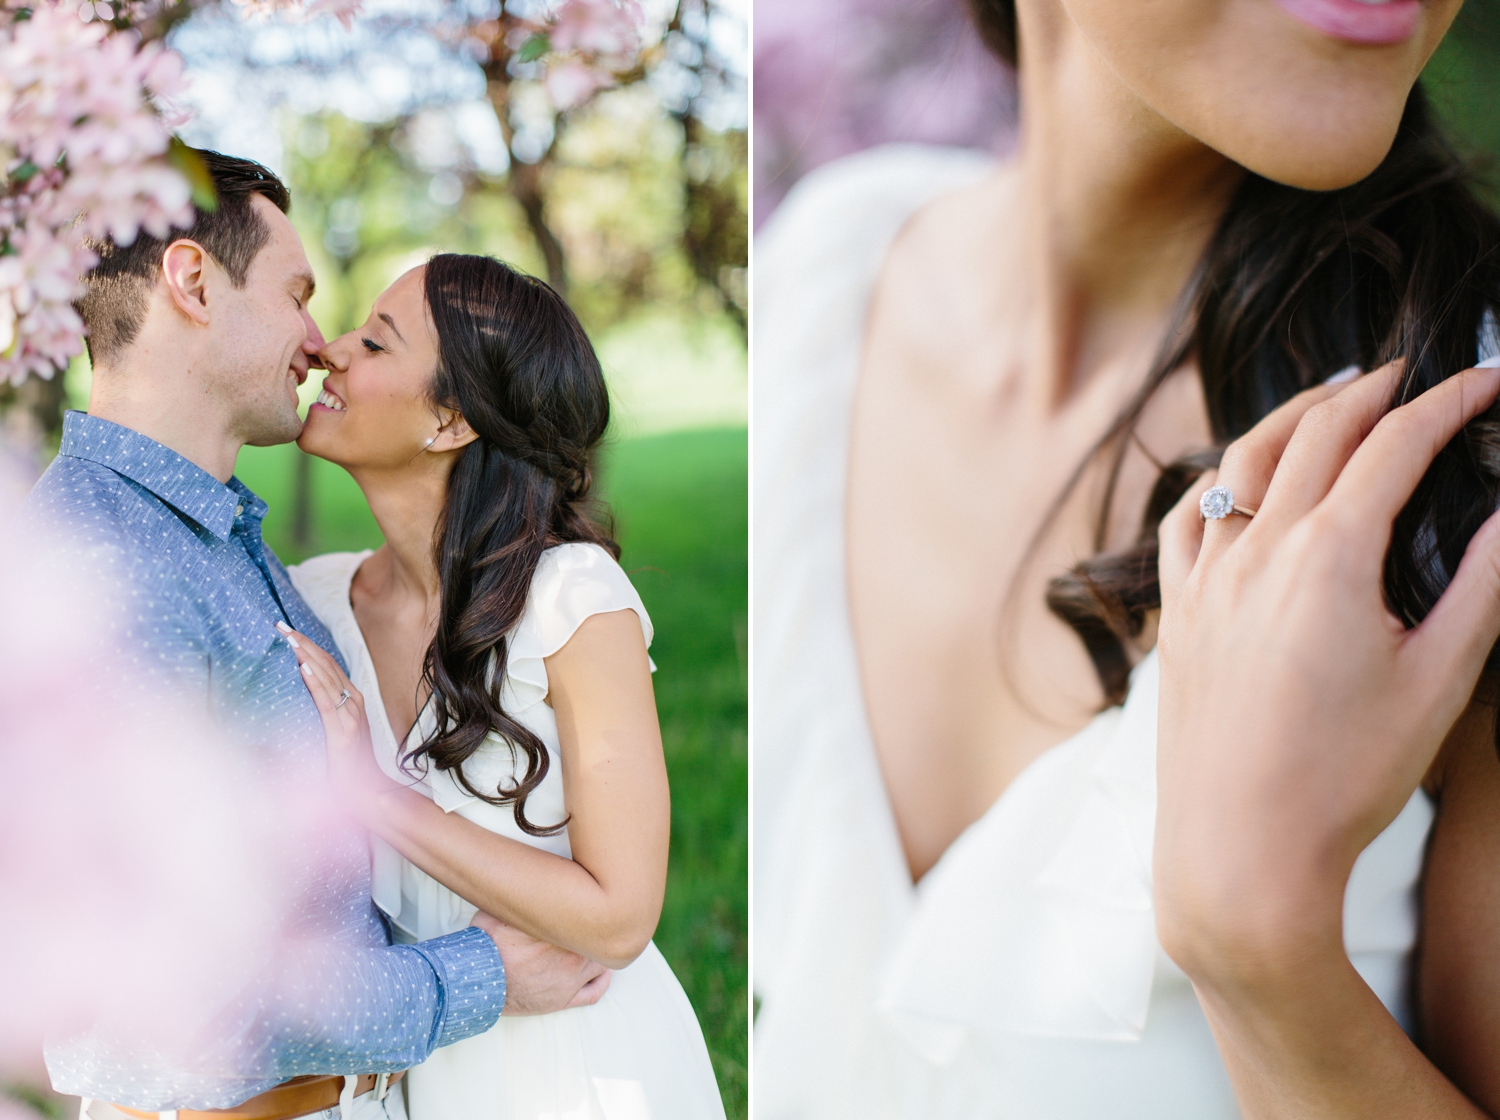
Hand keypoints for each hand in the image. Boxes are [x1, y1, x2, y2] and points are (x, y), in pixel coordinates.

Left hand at [278, 622, 390, 808]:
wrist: (365, 792)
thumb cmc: (348, 762)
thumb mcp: (334, 726)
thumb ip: (324, 702)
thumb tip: (304, 678)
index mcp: (352, 698)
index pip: (327, 663)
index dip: (308, 644)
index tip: (287, 630)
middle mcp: (354, 701)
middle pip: (326, 664)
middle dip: (303, 642)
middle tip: (281, 625)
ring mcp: (350, 715)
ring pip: (326, 677)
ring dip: (307, 655)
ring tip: (290, 638)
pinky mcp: (342, 731)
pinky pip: (327, 702)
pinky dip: (316, 682)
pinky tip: (303, 667)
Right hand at [470, 910, 611, 1014]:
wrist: (478, 982)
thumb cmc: (488, 946)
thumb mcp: (503, 909)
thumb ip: (521, 897)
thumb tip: (525, 878)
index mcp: (562, 930)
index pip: (589, 914)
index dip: (591, 907)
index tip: (588, 902)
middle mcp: (573, 955)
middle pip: (600, 939)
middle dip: (598, 930)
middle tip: (594, 922)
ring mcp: (570, 980)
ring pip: (600, 963)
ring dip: (599, 953)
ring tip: (595, 944)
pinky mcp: (564, 1000)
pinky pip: (595, 992)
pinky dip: (602, 981)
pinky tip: (602, 973)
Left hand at [1153, 361, 1499, 981]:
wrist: (1241, 849)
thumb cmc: (1345, 777)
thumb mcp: (1440, 680)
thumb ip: (1483, 585)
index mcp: (1326, 555)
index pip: (1393, 446)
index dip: (1446, 402)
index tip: (1486, 381)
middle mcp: (1254, 551)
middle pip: (1315, 435)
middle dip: (1371, 391)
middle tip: (1412, 374)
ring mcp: (1204, 579)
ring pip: (1240, 464)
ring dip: (1290, 418)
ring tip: (1330, 397)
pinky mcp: (1175, 614)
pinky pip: (1185, 520)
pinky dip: (1216, 479)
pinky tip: (1234, 477)